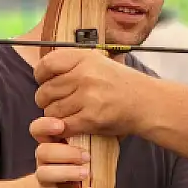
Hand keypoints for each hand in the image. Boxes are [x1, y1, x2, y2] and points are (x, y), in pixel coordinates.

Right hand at [29, 116, 94, 187]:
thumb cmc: (80, 164)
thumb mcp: (84, 146)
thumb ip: (91, 135)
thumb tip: (115, 125)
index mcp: (51, 143)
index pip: (38, 129)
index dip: (46, 126)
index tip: (61, 126)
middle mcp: (44, 160)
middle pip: (42, 151)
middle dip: (64, 152)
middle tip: (86, 156)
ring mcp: (45, 180)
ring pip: (44, 174)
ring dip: (67, 172)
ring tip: (87, 173)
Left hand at [34, 49, 149, 136]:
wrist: (147, 103)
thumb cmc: (123, 84)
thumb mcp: (100, 62)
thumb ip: (74, 64)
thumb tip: (45, 70)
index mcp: (85, 58)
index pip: (47, 64)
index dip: (41, 76)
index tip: (45, 81)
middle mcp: (84, 75)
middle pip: (45, 91)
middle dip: (46, 100)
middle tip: (56, 103)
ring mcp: (88, 97)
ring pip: (52, 110)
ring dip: (55, 116)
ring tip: (66, 115)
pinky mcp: (91, 118)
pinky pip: (63, 125)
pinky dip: (64, 129)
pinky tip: (72, 126)